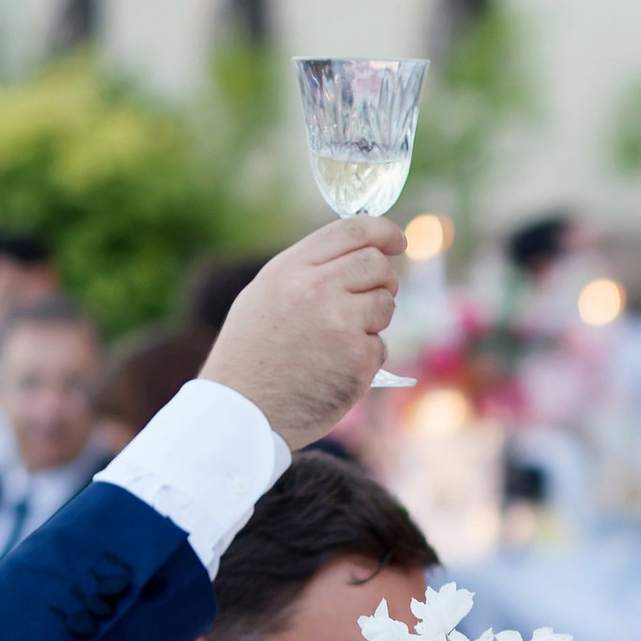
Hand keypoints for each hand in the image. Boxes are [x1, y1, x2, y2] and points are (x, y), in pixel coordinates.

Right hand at [199, 221, 405, 447]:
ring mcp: (340, 324)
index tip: (397, 241)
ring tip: (336, 341)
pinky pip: (380, 346)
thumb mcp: (265, 295)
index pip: (352, 230)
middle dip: (382, 280)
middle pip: (377, 265)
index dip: (384, 231)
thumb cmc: (252, 354)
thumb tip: (359, 255)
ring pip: (385, 304)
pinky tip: (333, 369)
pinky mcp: (358, 359)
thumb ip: (308, 271)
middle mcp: (316, 288)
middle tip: (370, 298)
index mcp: (291, 268)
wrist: (242, 410)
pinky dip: (365, 358)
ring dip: (373, 321)